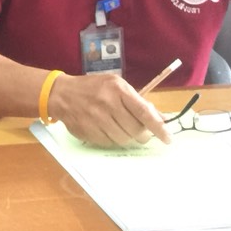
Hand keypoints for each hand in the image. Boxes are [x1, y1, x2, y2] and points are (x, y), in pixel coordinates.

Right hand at [48, 73, 171, 147]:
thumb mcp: (116, 86)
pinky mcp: (88, 131)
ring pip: (123, 140)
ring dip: (127, 138)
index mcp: (118, 89)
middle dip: (142, 135)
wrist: (62, 94)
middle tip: (141, 132)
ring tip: (122, 129)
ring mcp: (96, 119)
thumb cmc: (93, 88)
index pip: (143, 112)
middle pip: (135, 130)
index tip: (168, 138)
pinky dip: (113, 140)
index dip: (158, 127)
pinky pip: (109, 144)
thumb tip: (161, 118)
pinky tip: (108, 131)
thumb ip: (138, 102)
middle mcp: (107, 104)